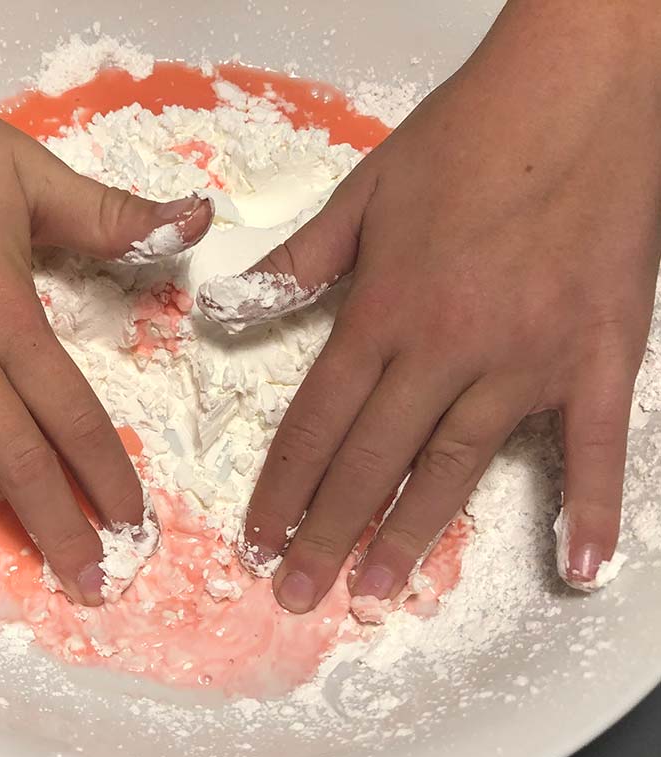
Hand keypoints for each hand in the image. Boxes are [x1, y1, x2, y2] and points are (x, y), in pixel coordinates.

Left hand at [200, 0, 660, 611]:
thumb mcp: (365, 191)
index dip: (282, 489)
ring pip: (455, 466)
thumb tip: (232, 305)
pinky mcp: (598, 356)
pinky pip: (592, 446)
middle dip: (327, 534)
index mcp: (383, 310)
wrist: (582, 87)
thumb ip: (298, 261)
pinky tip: (578, 569)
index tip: (259, 540)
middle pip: (371, 460)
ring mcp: (525, 358)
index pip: (315, 422)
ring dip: (412, 536)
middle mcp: (446, 346)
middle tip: (298, 594)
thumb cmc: (471, 134)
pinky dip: (589, 509)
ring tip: (378, 593)